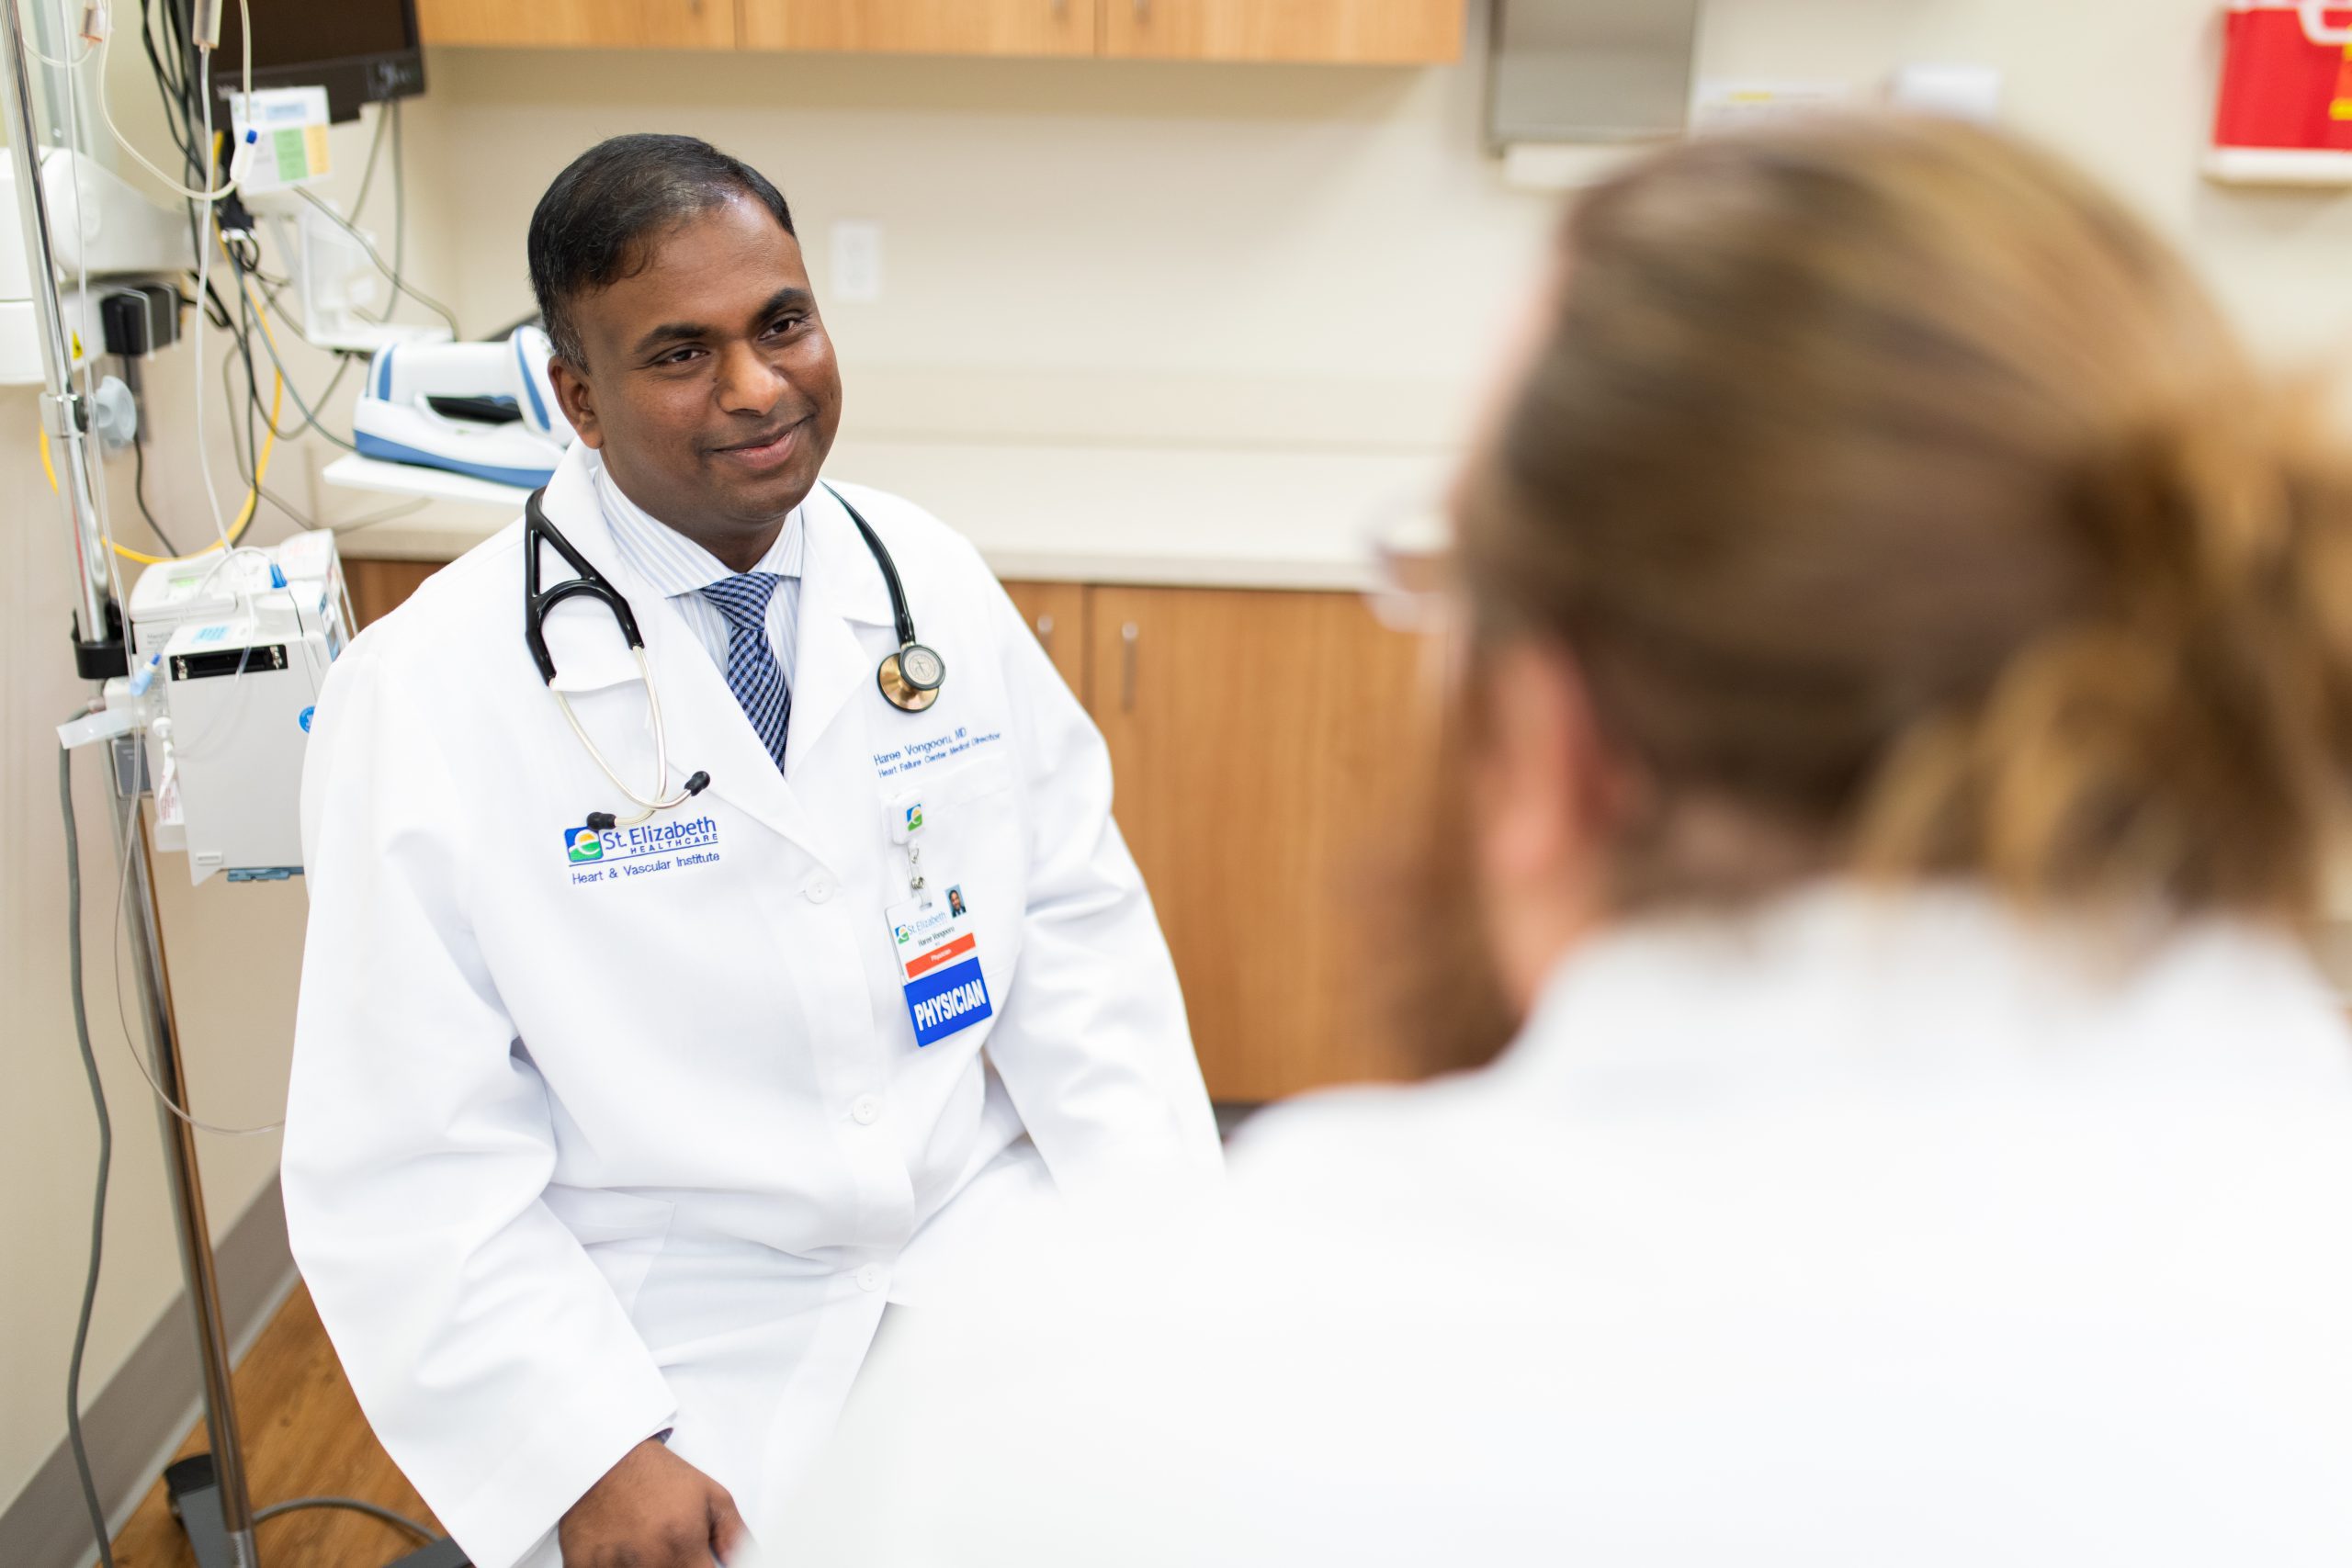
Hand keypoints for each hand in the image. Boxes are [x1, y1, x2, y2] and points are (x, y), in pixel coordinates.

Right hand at [558, 1438, 749, 1567]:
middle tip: (673, 1551)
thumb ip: (733, 1537)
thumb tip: (749, 1562)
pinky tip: (622, 1554)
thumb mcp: (710, 1496)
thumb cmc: (657, 1476)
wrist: (603, 1456)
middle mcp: (648, 1562)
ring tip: (645, 1549)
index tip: (701, 1564)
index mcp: (682, 1546)